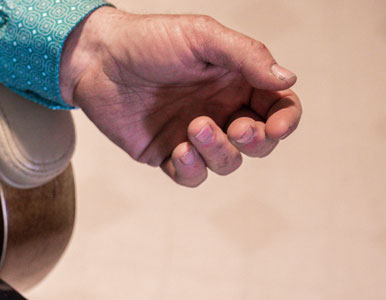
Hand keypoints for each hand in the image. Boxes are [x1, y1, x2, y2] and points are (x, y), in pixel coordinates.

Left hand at [60, 7, 301, 186]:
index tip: (277, 126)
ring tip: (194, 127)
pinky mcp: (166, 153)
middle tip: (236, 128)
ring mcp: (193, 134)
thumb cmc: (150, 40)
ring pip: (227, 162)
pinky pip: (191, 175)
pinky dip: (191, 169)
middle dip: (255, 142)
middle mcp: (221, 109)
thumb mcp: (203, 38)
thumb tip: (288, 80)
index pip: (278, 106)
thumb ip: (247, 56)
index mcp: (237, 80)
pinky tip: (178, 150)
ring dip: (219, 152)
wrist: (98, 61)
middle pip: (259, 142)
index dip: (286, 120)